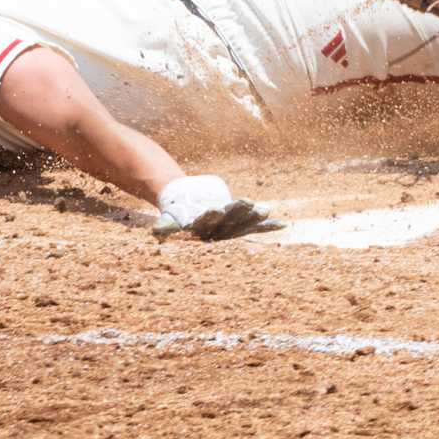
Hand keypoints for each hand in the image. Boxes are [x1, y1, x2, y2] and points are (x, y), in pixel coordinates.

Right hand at [151, 174, 272, 239]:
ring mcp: (229, 230)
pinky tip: (281, 225)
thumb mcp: (168, 219)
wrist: (185, 205)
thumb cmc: (174, 212)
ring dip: (254, 218)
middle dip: (239, 215)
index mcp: (199, 232)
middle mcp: (216, 234)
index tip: (216, 209)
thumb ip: (165, 227)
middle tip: (250, 205)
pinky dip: (266, 226)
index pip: (205, 223)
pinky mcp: (239, 226)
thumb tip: (157, 232)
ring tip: (266, 210)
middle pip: (227, 224)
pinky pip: (255, 227)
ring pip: (243, 225)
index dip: (210, 216)